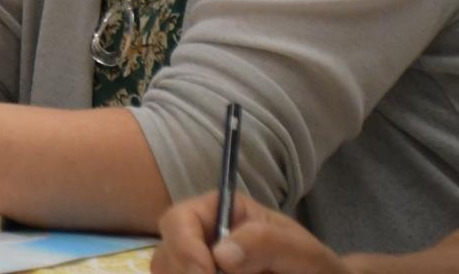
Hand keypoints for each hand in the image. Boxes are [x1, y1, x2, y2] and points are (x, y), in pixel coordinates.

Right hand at [154, 192, 347, 273]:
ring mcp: (197, 268)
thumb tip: (220, 254)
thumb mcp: (305, 254)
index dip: (183, 247)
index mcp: (219, 214)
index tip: (205, 273)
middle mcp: (199, 240)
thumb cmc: (317, 269)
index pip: (178, 220)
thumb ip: (268, 244)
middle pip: (165, 257)